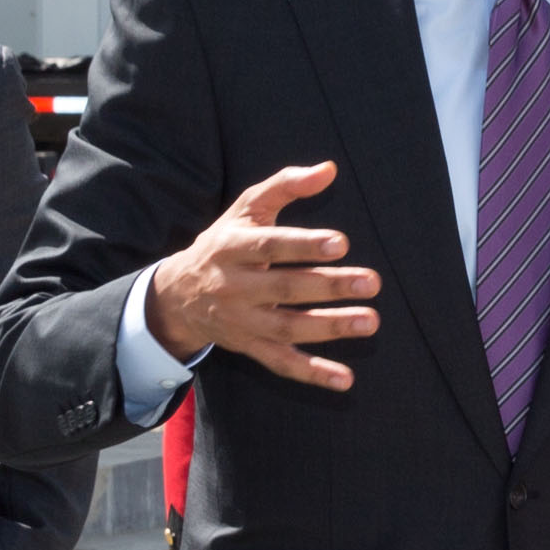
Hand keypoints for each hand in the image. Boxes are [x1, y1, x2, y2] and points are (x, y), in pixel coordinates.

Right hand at [147, 162, 381, 387]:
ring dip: (331, 327)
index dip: (305, 245)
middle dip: (329, 286)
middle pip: (285, 288)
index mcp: (232, 248)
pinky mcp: (250, 347)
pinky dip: (313, 373)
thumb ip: (285, 185)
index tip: (342, 242)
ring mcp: (242, 322)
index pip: (269, 246)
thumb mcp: (246, 209)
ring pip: (288, 328)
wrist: (178, 295)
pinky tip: (345, 379)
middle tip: (371, 282)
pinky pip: (282, 363)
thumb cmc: (224, 243)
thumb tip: (329, 169)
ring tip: (370, 321)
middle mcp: (234, 287)